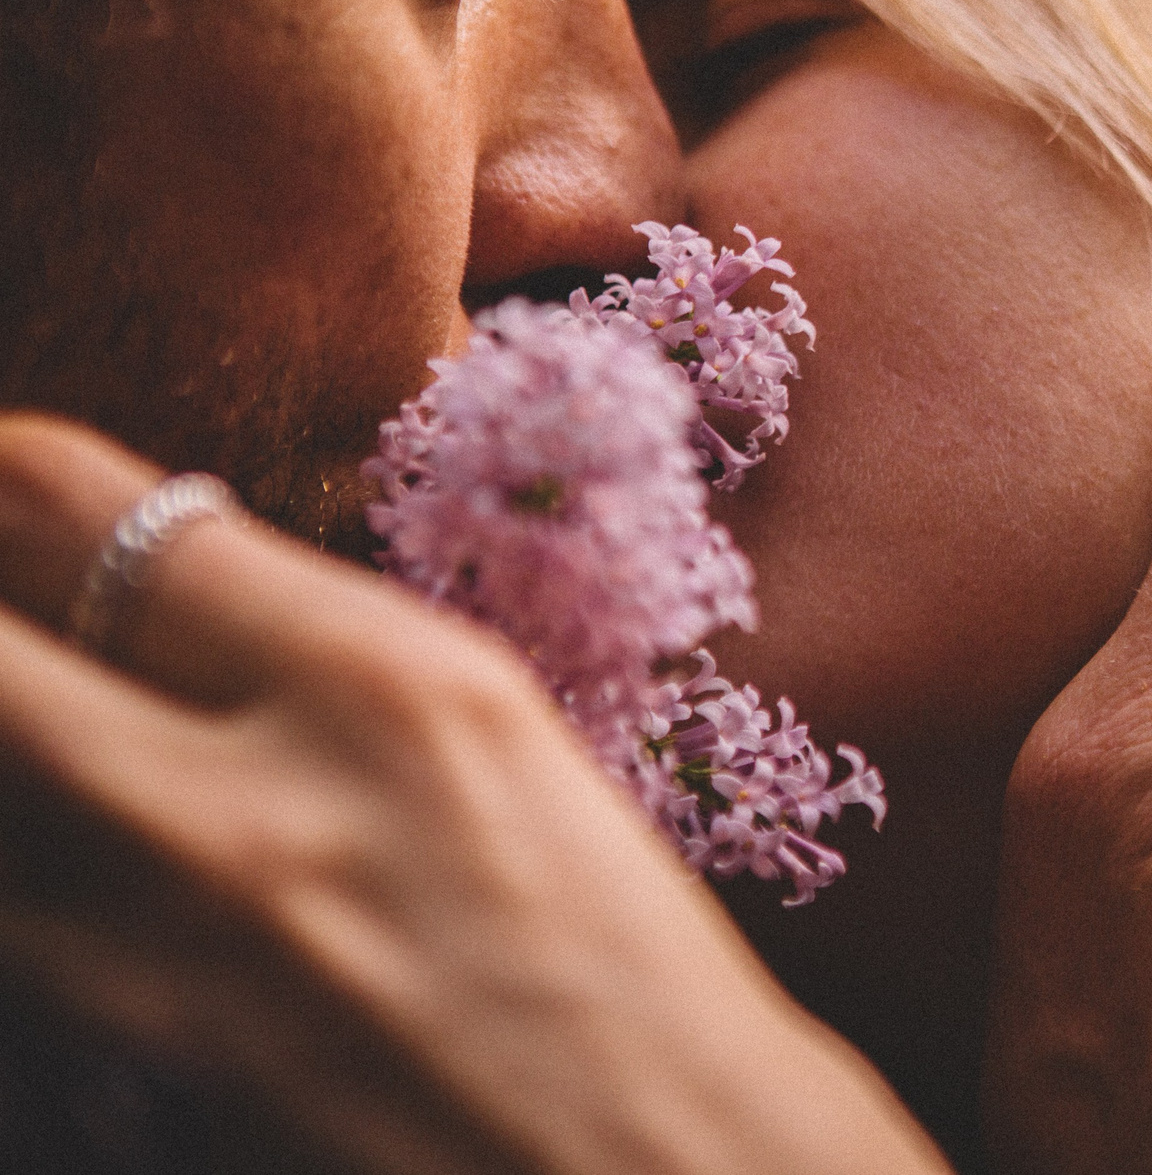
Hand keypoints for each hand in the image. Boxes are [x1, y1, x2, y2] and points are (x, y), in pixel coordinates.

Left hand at [0, 415, 946, 1174]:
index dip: (4, 475)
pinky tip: (72, 870)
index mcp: (391, 685)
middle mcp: (265, 812)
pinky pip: (19, 954)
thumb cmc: (611, 946)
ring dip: (14, 765)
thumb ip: (316, 651)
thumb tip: (146, 579)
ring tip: (52, 740)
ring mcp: (178, 970)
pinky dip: (30, 890)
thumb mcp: (494, 733)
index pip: (106, 518)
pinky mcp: (139, 1086)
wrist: (656, 1160)